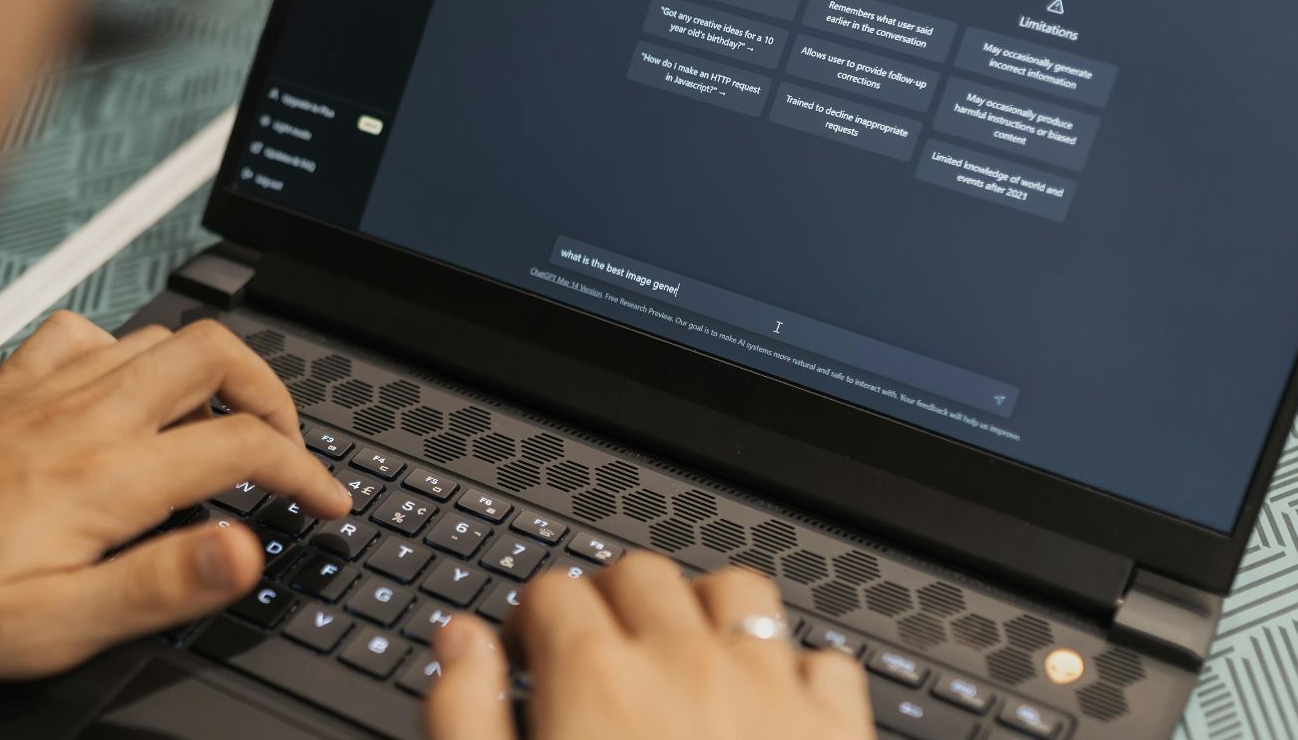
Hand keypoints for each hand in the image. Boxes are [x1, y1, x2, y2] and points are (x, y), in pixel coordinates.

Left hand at [0, 312, 347, 681]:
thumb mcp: (49, 628)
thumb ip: (159, 585)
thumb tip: (246, 549)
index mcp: (105, 479)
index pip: (244, 446)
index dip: (307, 473)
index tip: (328, 504)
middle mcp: (82, 418)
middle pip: (217, 356)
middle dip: (275, 395)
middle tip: (288, 448)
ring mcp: (42, 392)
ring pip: (159, 337)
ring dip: (213, 371)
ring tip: (225, 423)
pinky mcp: (3, 388)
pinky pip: (85, 334)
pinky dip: (127, 351)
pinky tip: (122, 390)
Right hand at [427, 554, 874, 738]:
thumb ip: (468, 717)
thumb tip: (459, 645)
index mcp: (598, 682)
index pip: (554, 592)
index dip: (530, 620)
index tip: (527, 653)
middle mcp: (686, 666)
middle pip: (640, 574)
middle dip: (608, 599)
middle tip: (595, 649)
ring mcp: (771, 691)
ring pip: (737, 590)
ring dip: (703, 611)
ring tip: (683, 657)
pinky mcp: (837, 730)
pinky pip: (822, 660)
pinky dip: (794, 670)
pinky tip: (770, 708)